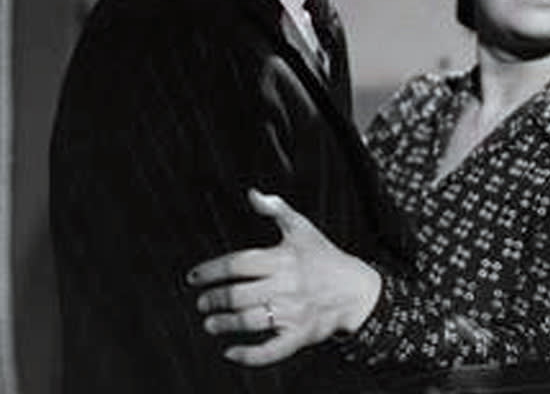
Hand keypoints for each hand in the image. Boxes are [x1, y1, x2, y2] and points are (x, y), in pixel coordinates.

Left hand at [187, 189, 381, 364]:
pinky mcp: (299, 335)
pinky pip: (270, 350)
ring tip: (210, 323)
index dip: (210, 271)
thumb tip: (253, 194)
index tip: (193, 277)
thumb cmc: (325, 258)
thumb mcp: (303, 228)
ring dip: (224, 324)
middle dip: (213, 300)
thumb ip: (277, 209)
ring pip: (248, 321)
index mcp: (282, 259)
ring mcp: (292, 313)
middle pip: (237, 295)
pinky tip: (231, 353)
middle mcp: (285, 286)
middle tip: (202, 303)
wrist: (356, 290)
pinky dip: (248, 356)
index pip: (237, 264)